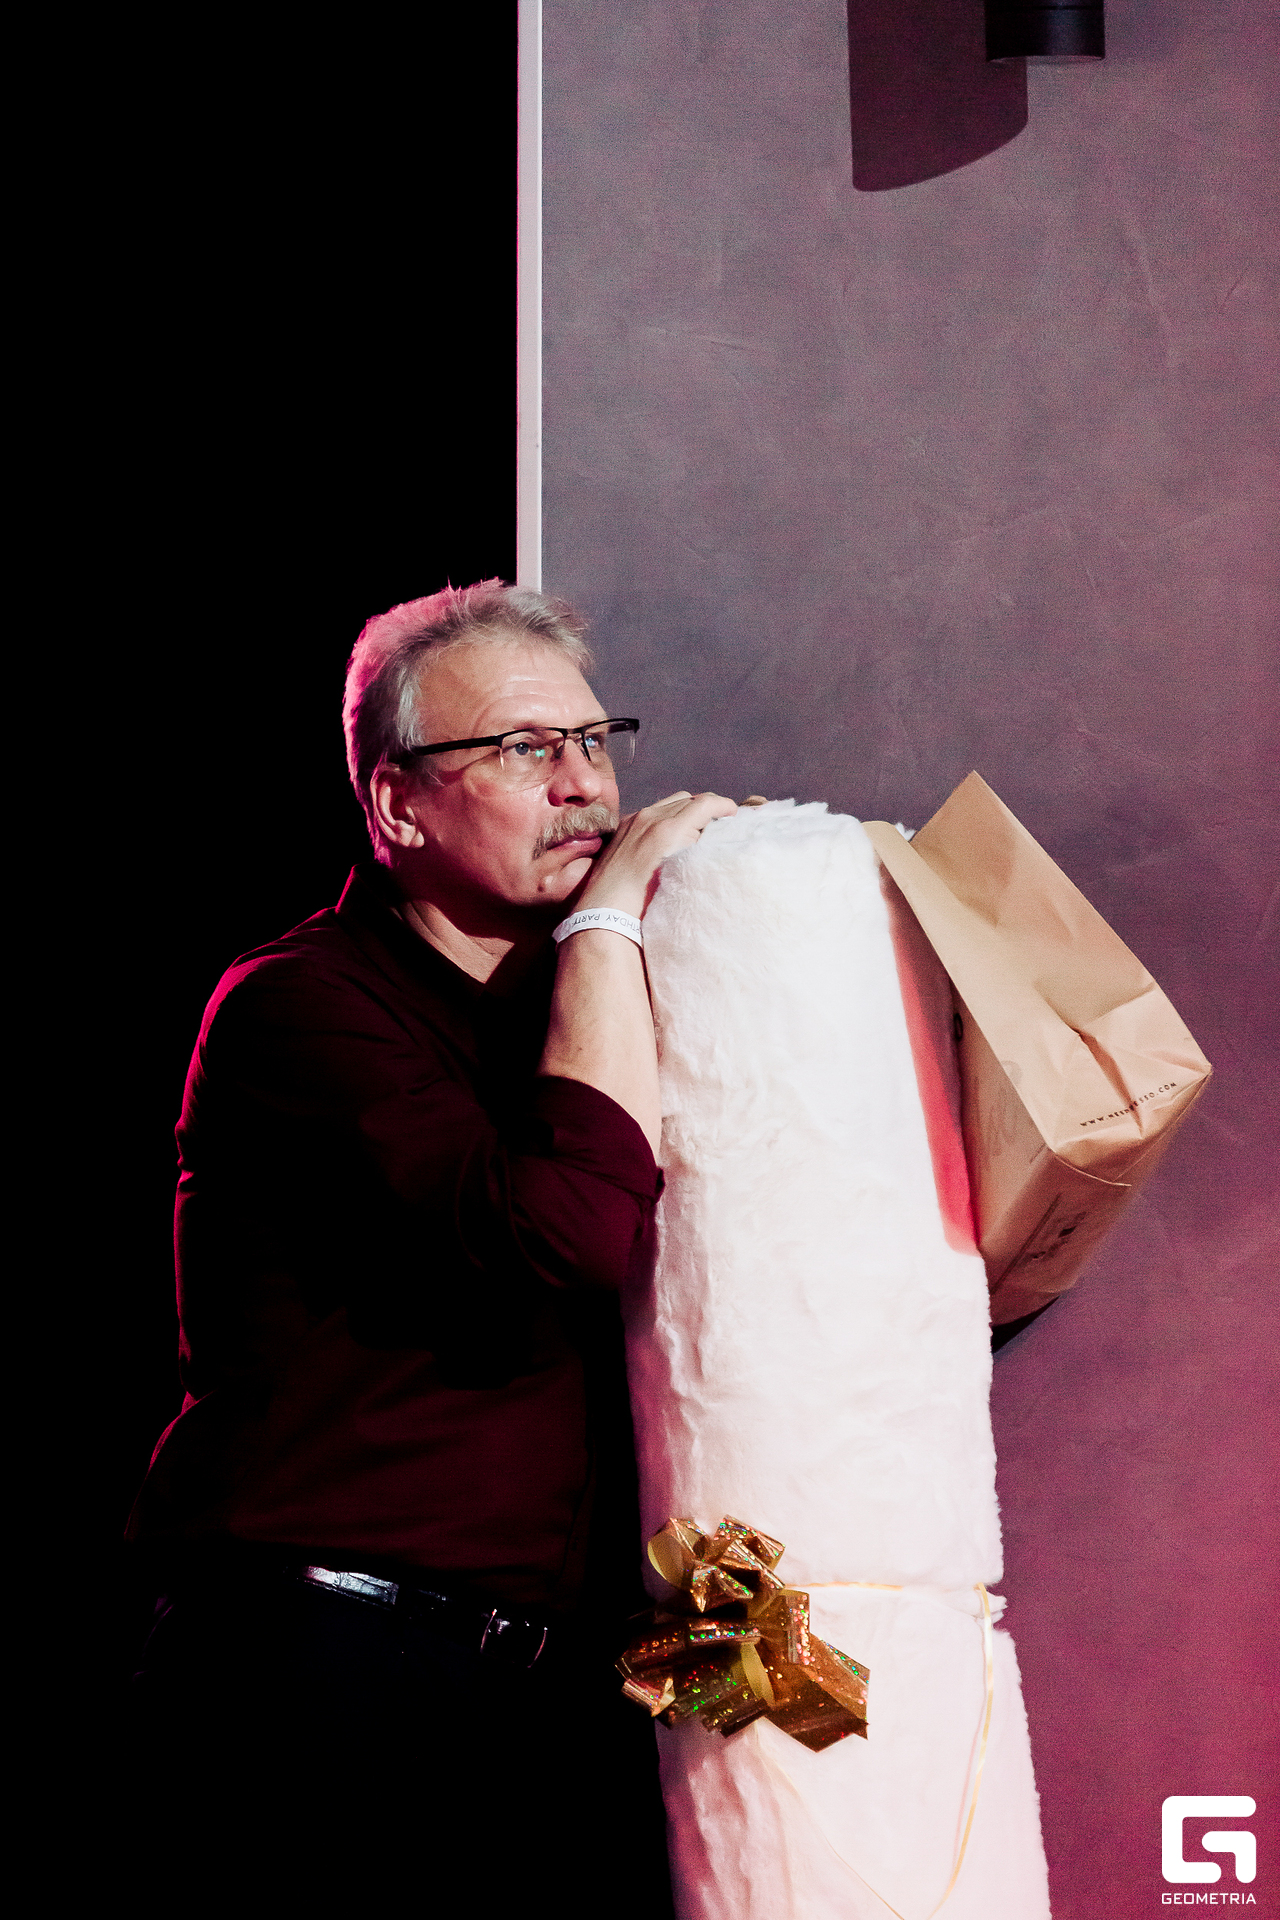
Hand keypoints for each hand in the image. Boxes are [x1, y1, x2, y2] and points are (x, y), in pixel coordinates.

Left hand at [577, 790, 737, 916]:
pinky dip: (667, 814)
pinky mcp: (624, 824)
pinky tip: (671, 832)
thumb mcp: (682, 871)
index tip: (733, 813)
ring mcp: (635, 819)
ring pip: (670, 801)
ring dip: (686, 809)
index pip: (705, 803)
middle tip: (718, 822)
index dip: (724, 805)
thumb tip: (708, 835)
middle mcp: (650, 817)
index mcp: (668, 829)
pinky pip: (653, 810)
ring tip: (695, 826)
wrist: (607, 909)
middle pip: (689, 798)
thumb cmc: (647, 900)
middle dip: (707, 807)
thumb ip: (697, 846)